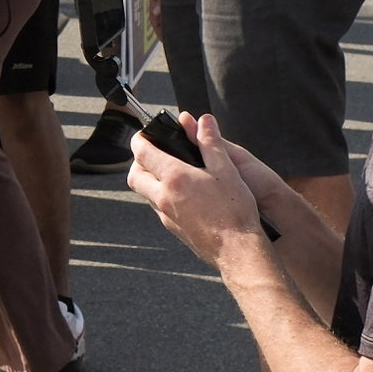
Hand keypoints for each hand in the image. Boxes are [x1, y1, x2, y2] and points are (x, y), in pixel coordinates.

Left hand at [128, 111, 265, 261]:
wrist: (237, 250)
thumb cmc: (235, 211)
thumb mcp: (227, 170)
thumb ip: (211, 143)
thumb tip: (204, 121)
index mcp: (175, 178)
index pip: (142, 152)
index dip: (141, 138)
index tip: (145, 133)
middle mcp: (164, 197)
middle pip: (135, 174)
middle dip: (139, 161)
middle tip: (153, 153)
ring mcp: (166, 215)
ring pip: (144, 193)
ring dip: (150, 179)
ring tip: (171, 172)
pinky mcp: (172, 228)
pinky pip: (158, 208)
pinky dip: (161, 196)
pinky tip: (182, 194)